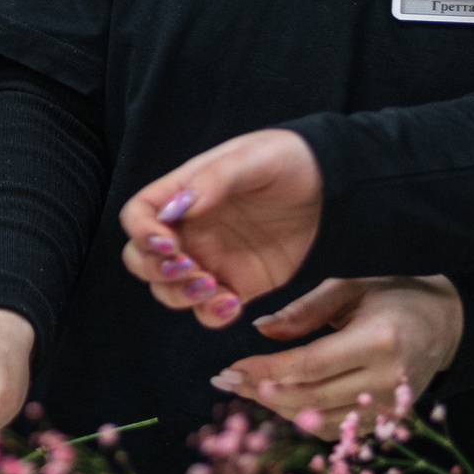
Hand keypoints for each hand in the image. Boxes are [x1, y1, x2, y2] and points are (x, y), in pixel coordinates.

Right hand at [118, 129, 321, 326]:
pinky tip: (231, 304)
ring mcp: (211, 260)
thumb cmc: (290, 161)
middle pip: (142, 260)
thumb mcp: (253, 158)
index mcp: (183, 193)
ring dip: (179, 296)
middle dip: (156, 270)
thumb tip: (176, 210)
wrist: (336, 188)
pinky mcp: (238, 285)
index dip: (142, 233)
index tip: (170, 243)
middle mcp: (189, 230)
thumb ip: (213, 180)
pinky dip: (211, 315)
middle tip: (190, 268)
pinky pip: (209, 311)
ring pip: (169, 291)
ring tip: (214, 287)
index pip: (138, 216)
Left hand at [212, 275, 461, 431]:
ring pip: (320, 421)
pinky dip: (303, 419)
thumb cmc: (392, 297)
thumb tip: (260, 329)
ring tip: (248, 390)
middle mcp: (387, 380)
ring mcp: (389, 407)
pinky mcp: (387, 421)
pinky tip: (280, 401)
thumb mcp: (348, 288)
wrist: (446, 325)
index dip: (264, 370)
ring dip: (278, 409)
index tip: (229, 369)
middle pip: (310, 398)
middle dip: (261, 392)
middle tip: (226, 382)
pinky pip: (337, 430)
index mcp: (378, 341)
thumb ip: (304, 311)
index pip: (309, 365)